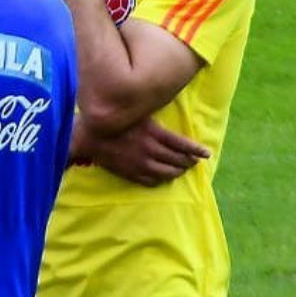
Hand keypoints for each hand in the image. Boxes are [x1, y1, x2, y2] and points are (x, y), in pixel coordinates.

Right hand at [74, 116, 209, 186]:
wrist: (90, 137)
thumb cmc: (115, 121)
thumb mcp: (138, 115)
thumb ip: (156, 120)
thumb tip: (173, 123)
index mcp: (153, 134)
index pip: (182, 145)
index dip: (196, 150)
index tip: (205, 154)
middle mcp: (150, 150)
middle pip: (177, 160)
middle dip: (189, 161)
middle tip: (194, 161)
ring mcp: (141, 164)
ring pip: (167, 173)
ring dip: (178, 172)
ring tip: (182, 169)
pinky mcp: (132, 173)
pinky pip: (152, 181)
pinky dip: (161, 180)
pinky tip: (163, 177)